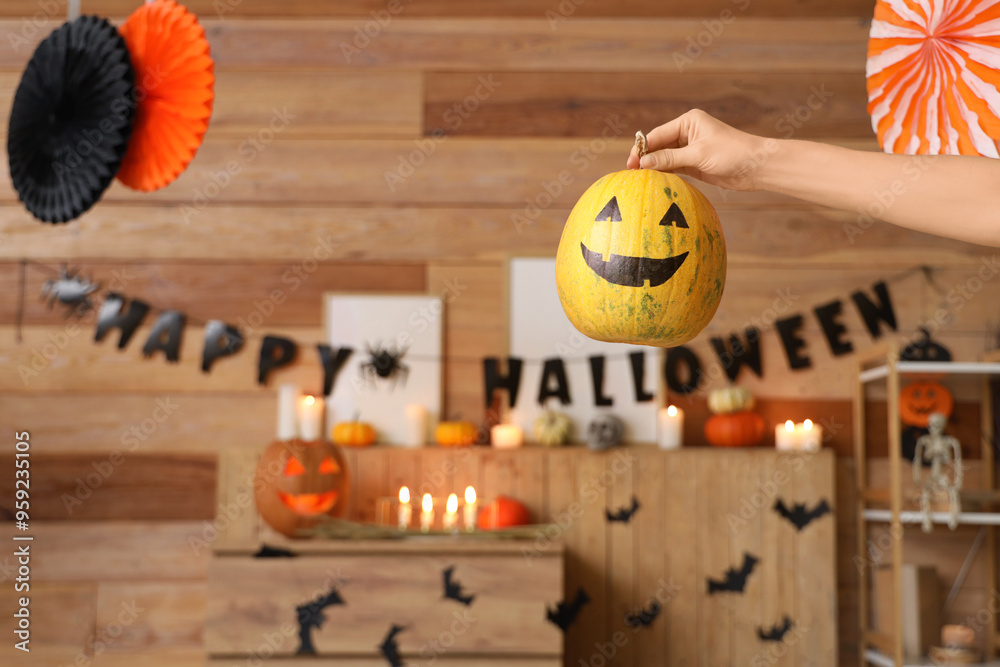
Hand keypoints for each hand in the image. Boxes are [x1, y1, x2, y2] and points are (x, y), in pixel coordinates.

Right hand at [626, 109, 769, 191]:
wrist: (756, 166)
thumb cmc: (731, 154)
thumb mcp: (698, 155)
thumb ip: (669, 159)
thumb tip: (643, 162)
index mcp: (688, 122)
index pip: (658, 135)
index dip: (642, 149)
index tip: (631, 163)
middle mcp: (687, 133)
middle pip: (659, 146)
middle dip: (646, 158)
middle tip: (631, 172)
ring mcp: (690, 148)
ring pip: (665, 157)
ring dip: (654, 167)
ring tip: (638, 178)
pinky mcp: (694, 163)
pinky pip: (673, 167)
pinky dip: (664, 173)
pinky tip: (653, 180)